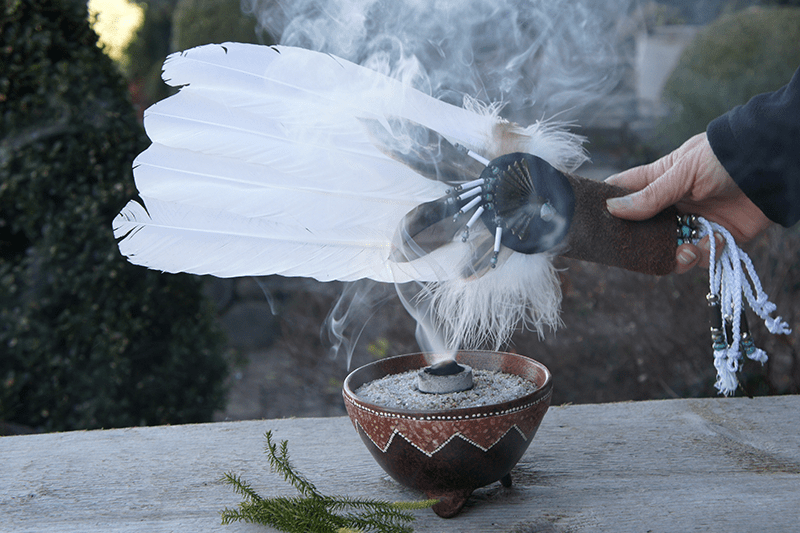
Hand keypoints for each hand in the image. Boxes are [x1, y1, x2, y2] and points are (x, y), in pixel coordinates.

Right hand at [605, 132, 771, 273]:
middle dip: (639, 243)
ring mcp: (692, 222)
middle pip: (641, 230)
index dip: (606, 206)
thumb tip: (612, 208)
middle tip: (639, 252)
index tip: (593, 223)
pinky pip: (699, 256)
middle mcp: (671, 204)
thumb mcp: (682, 173)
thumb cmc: (723, 157)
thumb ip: (650, 195)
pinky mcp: (716, 237)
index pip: (622, 193)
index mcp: (658, 181)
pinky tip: (710, 243)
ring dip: (673, 255)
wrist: (773, 167)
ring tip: (685, 252)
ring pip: (668, 249)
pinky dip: (703, 254)